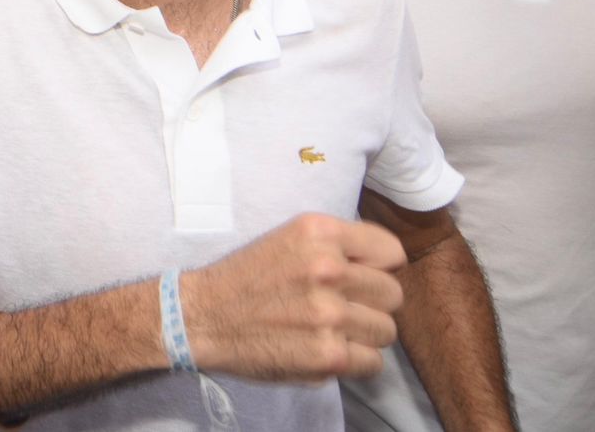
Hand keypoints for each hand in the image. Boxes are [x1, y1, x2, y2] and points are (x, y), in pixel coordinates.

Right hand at [182, 213, 405, 381]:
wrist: (202, 316)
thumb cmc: (247, 277)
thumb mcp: (290, 238)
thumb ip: (337, 245)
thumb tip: (387, 264)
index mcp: (319, 231)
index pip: (391, 252)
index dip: (378, 268)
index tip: (361, 277)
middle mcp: (328, 268)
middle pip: (392, 294)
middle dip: (371, 303)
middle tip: (343, 307)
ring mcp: (330, 313)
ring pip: (386, 330)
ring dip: (363, 334)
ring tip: (332, 330)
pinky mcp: (328, 354)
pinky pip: (373, 362)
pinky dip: (354, 362)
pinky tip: (328, 350)